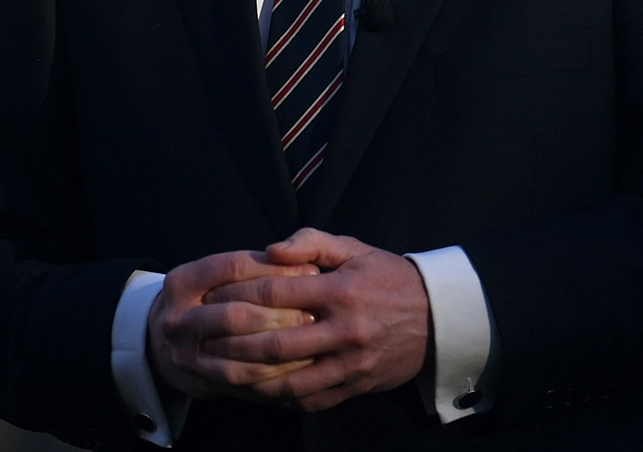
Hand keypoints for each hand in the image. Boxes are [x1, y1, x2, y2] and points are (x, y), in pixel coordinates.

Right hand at [146, 250, 320, 400]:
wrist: (162, 342)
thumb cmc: (206, 298)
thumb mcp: (216, 274)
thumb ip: (257, 263)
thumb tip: (303, 265)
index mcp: (183, 280)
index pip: (234, 268)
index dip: (276, 269)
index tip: (311, 272)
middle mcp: (177, 317)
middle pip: (234, 314)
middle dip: (279, 314)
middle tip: (314, 313)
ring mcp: (184, 353)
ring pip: (238, 350)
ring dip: (279, 346)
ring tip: (311, 339)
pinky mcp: (197, 380)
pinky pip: (240, 378)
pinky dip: (272, 372)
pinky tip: (298, 365)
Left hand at [202, 228, 430, 411]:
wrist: (438, 318)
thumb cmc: (388, 278)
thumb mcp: (355, 249)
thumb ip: (311, 242)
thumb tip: (270, 249)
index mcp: (340, 290)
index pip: (277, 292)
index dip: (239, 293)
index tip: (213, 296)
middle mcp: (344, 329)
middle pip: (275, 342)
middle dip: (233, 343)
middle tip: (204, 340)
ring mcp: (350, 362)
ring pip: (289, 379)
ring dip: (250, 378)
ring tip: (220, 371)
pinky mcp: (356, 386)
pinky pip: (310, 399)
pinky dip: (280, 399)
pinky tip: (256, 391)